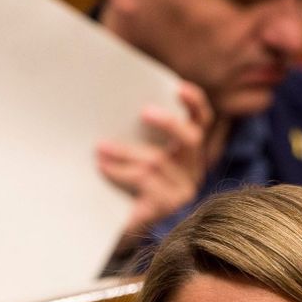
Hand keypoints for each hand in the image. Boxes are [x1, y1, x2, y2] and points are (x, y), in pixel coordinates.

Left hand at [99, 82, 211, 250]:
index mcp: (186, 149)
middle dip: (169, 123)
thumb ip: (132, 125)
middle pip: (191, 139)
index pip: (201, 121)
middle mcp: (191, 168)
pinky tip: (103, 168)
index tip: (178, 87)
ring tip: (100, 148)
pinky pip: (145, 181)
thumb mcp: (129, 146)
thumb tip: (114, 82)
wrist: (110, 219)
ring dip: (124, 152)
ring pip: (156, 161)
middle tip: (144, 112)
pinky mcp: (168, 206)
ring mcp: (183, 190)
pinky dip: (120, 171)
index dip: (194, 103)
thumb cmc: (119, 175)